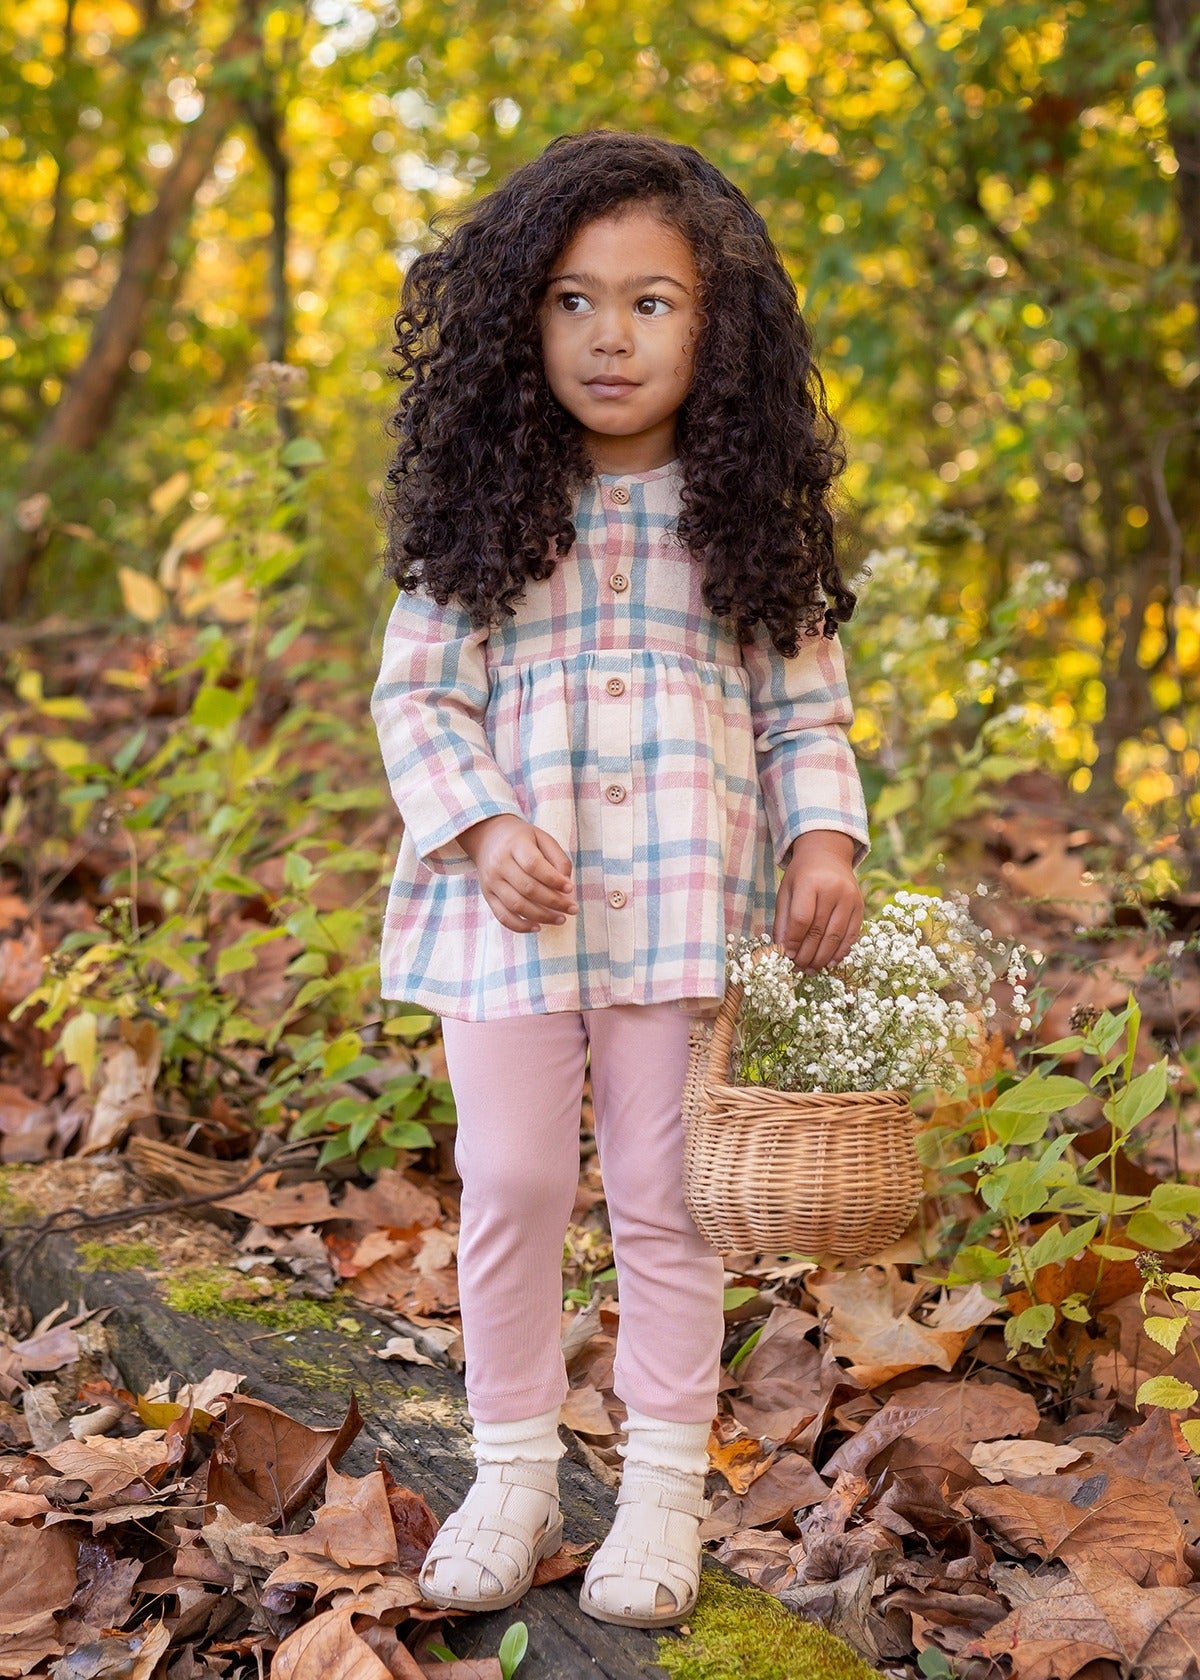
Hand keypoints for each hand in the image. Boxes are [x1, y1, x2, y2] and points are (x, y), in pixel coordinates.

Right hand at [459, 814, 577, 933]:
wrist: (488, 838)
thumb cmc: (522, 840)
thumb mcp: (542, 838)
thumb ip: (558, 858)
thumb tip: (566, 885)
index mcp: (515, 845)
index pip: (534, 865)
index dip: (554, 880)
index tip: (570, 888)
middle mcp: (499, 863)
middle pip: (528, 888)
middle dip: (554, 902)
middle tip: (572, 909)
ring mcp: (491, 881)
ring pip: (517, 905)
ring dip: (542, 916)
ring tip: (561, 919)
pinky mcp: (488, 895)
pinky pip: (502, 916)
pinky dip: (520, 926)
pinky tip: (538, 927)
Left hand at [773, 830, 862, 970]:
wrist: (828, 855)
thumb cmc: (802, 875)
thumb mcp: (786, 891)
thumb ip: (783, 920)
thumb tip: (782, 951)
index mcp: (809, 882)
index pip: (801, 919)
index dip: (793, 941)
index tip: (786, 957)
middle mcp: (833, 890)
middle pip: (819, 931)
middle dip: (807, 954)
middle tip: (798, 968)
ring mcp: (850, 898)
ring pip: (836, 936)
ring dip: (823, 958)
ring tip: (811, 969)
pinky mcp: (861, 906)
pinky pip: (852, 935)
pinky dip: (841, 952)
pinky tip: (829, 962)